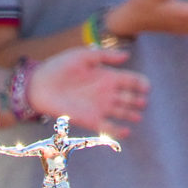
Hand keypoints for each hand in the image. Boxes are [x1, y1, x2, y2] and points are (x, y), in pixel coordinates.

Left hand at [28, 48, 148, 138]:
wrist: (40, 86)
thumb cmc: (60, 67)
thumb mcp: (84, 55)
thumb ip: (105, 56)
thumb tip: (127, 56)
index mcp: (106, 76)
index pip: (130, 81)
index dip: (140, 84)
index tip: (147, 87)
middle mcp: (105, 93)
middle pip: (128, 98)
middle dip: (137, 101)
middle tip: (143, 102)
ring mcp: (99, 107)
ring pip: (121, 113)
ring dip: (130, 115)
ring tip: (138, 116)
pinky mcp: (90, 120)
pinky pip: (107, 127)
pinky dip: (118, 131)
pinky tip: (127, 131)